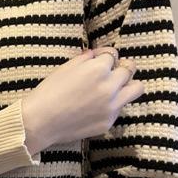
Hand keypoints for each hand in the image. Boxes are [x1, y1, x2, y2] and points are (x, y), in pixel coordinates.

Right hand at [21, 46, 140, 153]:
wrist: (40, 122)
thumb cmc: (49, 92)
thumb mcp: (65, 68)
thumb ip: (86, 59)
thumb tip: (97, 55)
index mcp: (98, 69)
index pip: (113, 55)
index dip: (106, 56)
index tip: (100, 61)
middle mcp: (110, 87)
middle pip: (129, 70)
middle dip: (120, 68)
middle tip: (111, 73)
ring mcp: (112, 107)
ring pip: (137, 89)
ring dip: (129, 85)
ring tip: (118, 87)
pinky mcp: (108, 122)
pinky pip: (120, 108)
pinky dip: (113, 104)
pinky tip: (97, 107)